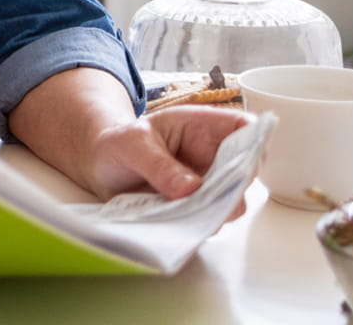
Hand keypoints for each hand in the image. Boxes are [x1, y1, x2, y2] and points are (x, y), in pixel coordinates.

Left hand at [86, 106, 254, 217]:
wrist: (100, 165)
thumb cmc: (119, 143)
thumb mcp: (132, 144)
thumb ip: (159, 165)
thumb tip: (191, 189)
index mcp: (201, 127)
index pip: (245, 128)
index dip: (252, 146)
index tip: (240, 168)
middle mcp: (211, 156)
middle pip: (246, 172)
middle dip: (233, 189)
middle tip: (206, 200)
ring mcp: (206, 183)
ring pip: (231, 201)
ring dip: (215, 211)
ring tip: (186, 213)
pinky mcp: (195, 207)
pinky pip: (209, 219)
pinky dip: (199, 225)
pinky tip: (179, 224)